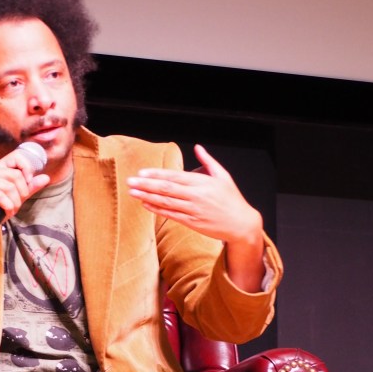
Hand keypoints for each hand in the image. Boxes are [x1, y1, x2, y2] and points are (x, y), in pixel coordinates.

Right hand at [0, 146, 49, 241]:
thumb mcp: (15, 196)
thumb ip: (29, 187)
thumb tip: (45, 178)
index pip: (17, 156)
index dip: (27, 169)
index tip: (27, 184)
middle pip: (15, 175)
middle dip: (21, 193)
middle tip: (17, 205)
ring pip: (9, 187)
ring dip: (14, 203)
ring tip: (11, 210)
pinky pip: (0, 195)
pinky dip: (7, 206)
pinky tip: (6, 211)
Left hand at [127, 144, 265, 291]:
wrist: (241, 224)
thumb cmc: (232, 199)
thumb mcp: (223, 176)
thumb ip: (208, 161)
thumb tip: (197, 147)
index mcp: (202, 182)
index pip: (175, 176)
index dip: (157, 174)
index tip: (142, 172)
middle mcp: (196, 196)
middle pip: (166, 189)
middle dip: (146, 184)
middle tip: (131, 181)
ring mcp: (193, 210)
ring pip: (166, 202)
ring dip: (147, 196)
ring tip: (133, 192)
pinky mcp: (192, 222)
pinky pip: (171, 215)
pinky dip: (157, 209)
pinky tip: (145, 204)